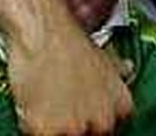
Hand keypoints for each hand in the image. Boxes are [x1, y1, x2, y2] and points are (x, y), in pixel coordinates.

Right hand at [5, 9, 132, 134]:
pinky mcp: (46, 130)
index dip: (86, 119)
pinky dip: (27, 119)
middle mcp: (103, 123)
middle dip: (68, 124)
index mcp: (120, 107)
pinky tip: (28, 98)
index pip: (106, 129)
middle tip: (54, 103)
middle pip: (83, 135)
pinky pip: (33, 133)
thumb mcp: (104, 54)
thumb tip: (128, 68)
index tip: (75, 111)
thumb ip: (118, 69)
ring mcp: (74, 129)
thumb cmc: (68, 39)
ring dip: (47, 123)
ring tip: (39, 98)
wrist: (42, 30)